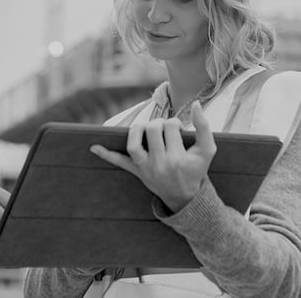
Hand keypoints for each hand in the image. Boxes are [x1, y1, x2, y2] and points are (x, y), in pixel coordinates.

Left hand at [91, 101, 216, 211]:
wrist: (186, 197)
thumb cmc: (196, 170)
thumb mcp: (207, 150)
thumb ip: (204, 126)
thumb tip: (196, 103)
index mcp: (178, 158)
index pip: (171, 126)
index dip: (175, 123)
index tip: (179, 130)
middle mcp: (160, 164)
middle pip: (152, 130)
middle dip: (159, 123)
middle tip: (166, 129)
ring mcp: (146, 169)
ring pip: (133, 143)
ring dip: (137, 130)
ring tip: (145, 128)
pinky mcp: (137, 172)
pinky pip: (119, 163)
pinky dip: (106, 154)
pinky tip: (93, 147)